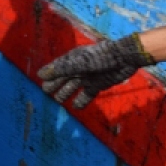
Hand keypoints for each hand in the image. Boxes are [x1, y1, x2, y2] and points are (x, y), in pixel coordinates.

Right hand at [37, 34, 154, 108]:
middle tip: (46, 92)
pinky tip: (76, 107)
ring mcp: (88, 77)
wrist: (124, 59)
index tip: (40, 79)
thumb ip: (61, 69)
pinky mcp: (98, 85)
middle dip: (55, 84)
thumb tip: (40, 75)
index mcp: (72, 59)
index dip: (49, 73)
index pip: (57, 67)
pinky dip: (82, 101)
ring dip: (66, 93)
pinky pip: (87, 94)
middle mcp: (79, 68)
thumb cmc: (100, 57)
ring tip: (59, 101)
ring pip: (73, 87)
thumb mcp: (79, 63)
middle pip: (64, 78)